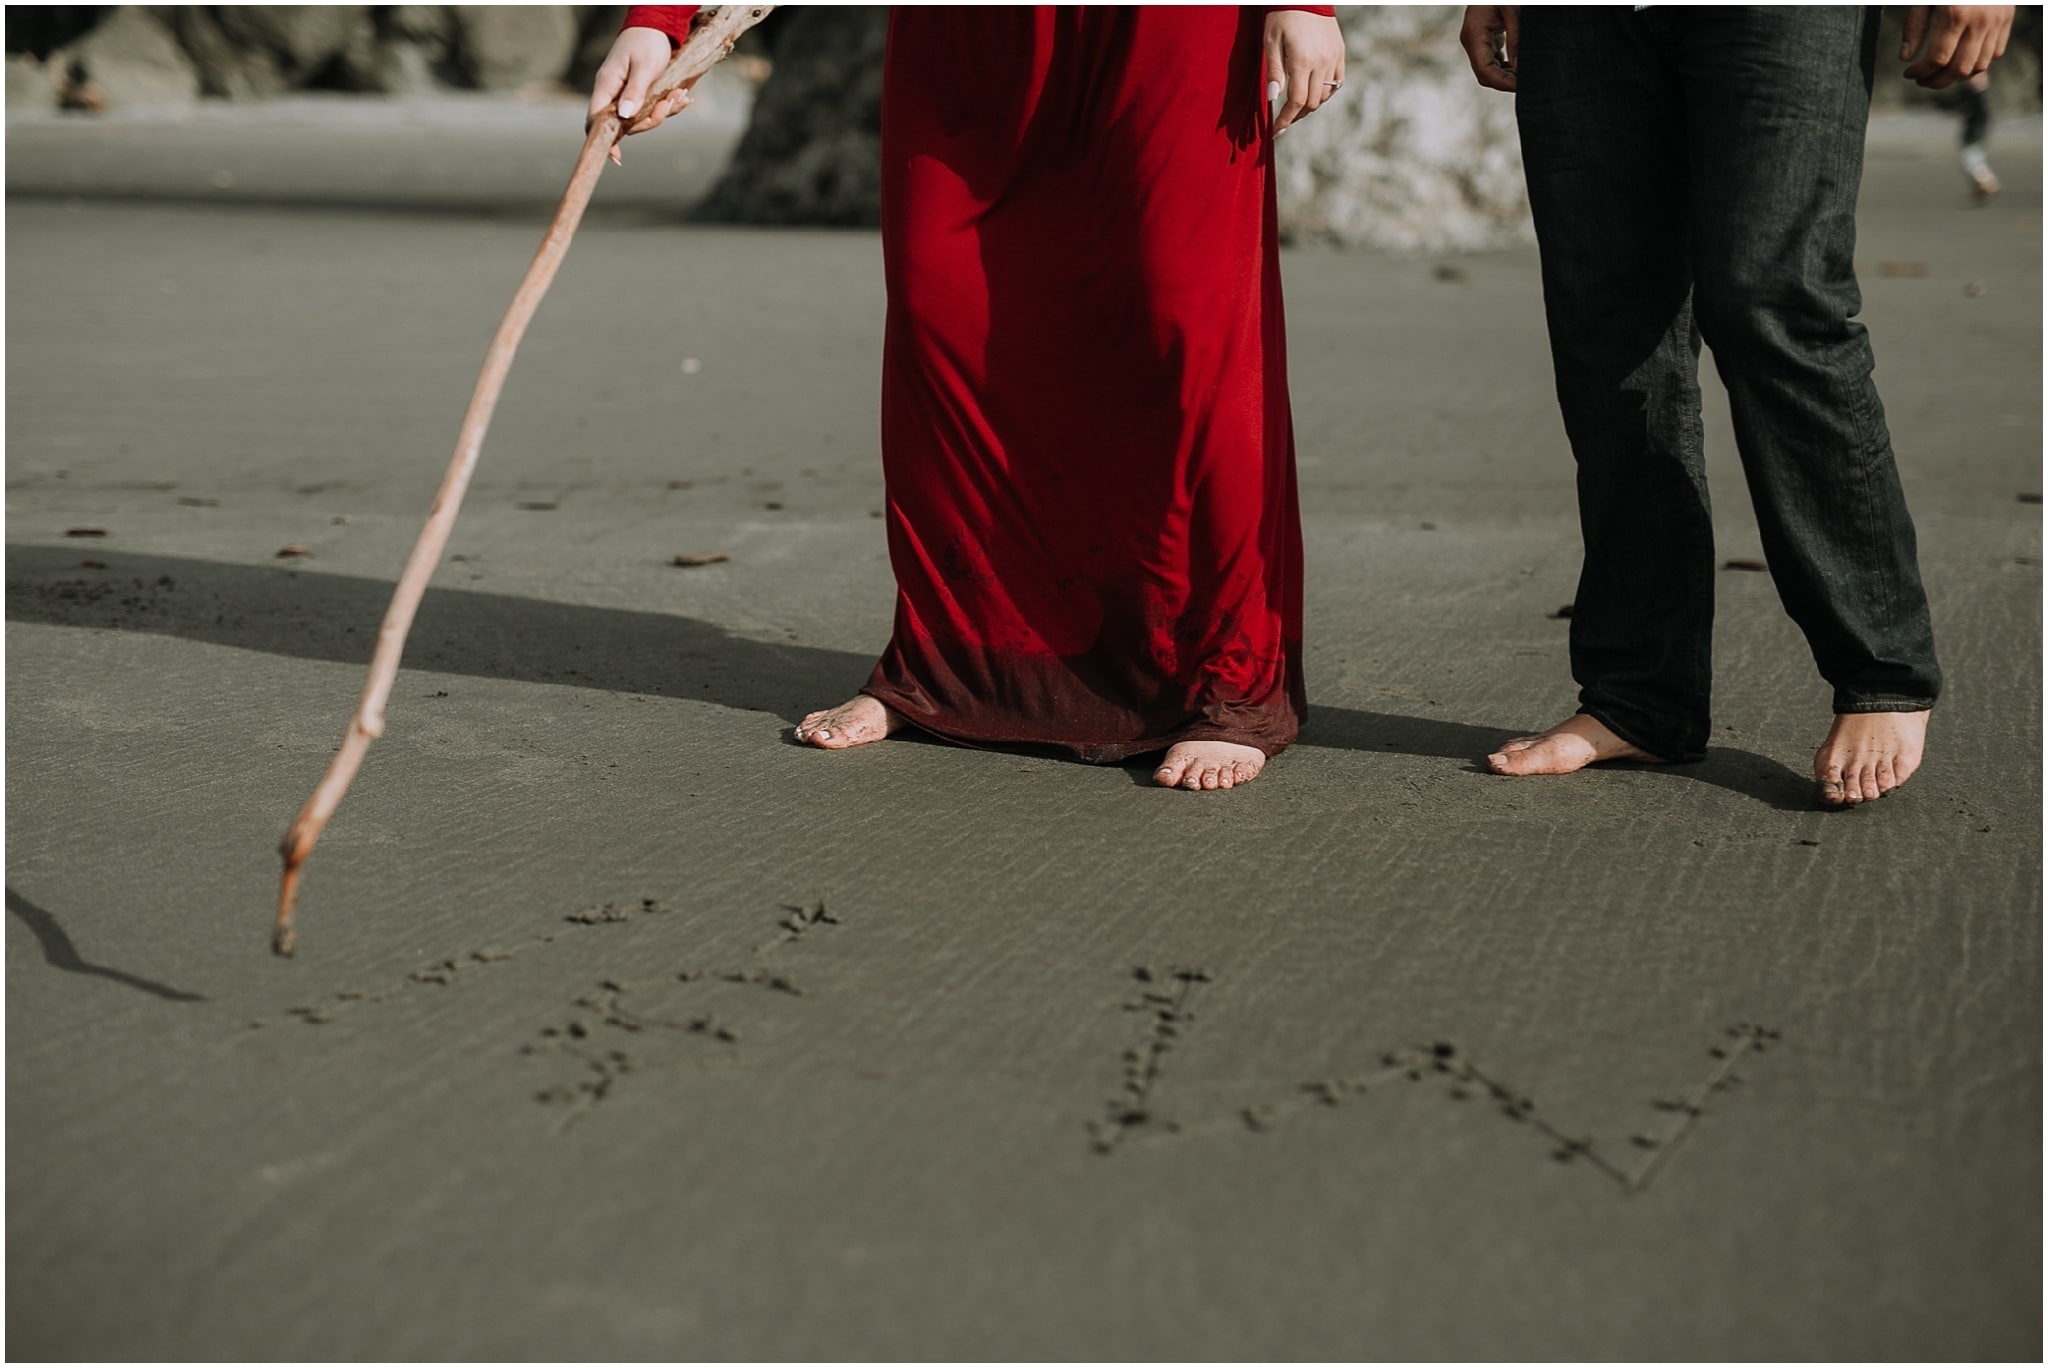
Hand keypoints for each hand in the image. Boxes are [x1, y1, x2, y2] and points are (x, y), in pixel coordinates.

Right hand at [587, 26, 691, 163]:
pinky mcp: (640, 93)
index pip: (596, 120)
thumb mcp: (644, 67)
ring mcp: (626, 94)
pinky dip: (668, 105)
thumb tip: (624, 116)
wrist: (657, 25)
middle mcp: (613, 93)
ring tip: (680, 95)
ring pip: (641, 118)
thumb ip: (635, 92)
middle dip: (650, 120)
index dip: (603, 140)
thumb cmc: (647, 41)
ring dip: (664, 111)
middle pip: (624, 124)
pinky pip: (651, 109)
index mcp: (607, 85)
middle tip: (669, 105)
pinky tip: (682, 96)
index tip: (616, 157)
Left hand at [1264, 10, 1345, 137]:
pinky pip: (1337, 83)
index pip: (1296, 102)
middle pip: (1311, 103)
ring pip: (1325, 95)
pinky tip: (1313, 92)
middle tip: (1283, 119)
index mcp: (1303, 61)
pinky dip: (1325, 92)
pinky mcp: (1340, 53)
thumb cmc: (1282, 16)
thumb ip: (1274, 71)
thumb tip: (1273, 98)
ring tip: (1296, 105)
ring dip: (1310, 105)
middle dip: (1296, 115)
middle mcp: (1322, 62)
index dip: (1285, 120)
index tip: (1276, 131)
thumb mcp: (1271, 41)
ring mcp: (1334, 58)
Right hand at [1461, 6, 1518, 91]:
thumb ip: (1515, 40)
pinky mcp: (1481, 40)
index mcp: (1474, 35)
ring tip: (1522, 76)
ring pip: (1485, 70)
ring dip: (1503, 76)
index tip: (1519, 86)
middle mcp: (1470, 41)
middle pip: (1483, 74)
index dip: (1501, 82)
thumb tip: (1519, 67)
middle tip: (1524, 84)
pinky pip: (1488, 61)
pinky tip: (1516, 67)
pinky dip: (1502, 67)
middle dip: (1503, 82)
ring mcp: (1474, 42)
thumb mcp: (1513, 13)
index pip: (1484, 70)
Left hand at [1898, 6, 2012, 89]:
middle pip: (1958, 69)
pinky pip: (1996, 53)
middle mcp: (1980, 21)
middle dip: (1936, 81)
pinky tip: (1960, 61)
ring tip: (1939, 75)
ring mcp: (1997, 21)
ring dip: (1956, 77)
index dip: (1919, 73)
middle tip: (1921, 80)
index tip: (1908, 74)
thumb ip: (1914, 26)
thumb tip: (1905, 58)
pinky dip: (1978, 64)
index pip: (1937, 60)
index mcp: (1955, 15)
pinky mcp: (2007, 19)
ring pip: (1979, 66)